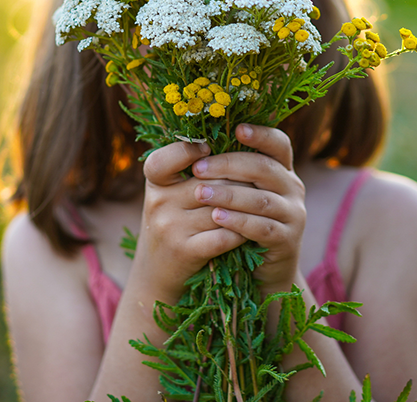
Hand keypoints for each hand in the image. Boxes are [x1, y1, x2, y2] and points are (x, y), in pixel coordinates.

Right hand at [134, 140, 247, 302]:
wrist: (156, 277)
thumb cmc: (172, 226)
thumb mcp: (169, 195)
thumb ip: (189, 170)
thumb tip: (233, 138)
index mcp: (154, 184)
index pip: (164, 158)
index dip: (187, 150)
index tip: (209, 147)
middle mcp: (159, 203)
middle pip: (211, 181)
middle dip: (239, 179)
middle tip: (260, 178)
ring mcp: (171, 228)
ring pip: (223, 207)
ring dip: (247, 205)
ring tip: (263, 202)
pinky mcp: (186, 251)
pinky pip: (225, 234)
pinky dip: (242, 231)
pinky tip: (252, 229)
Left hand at [190, 124, 305, 293]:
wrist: (263, 272)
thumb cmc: (243, 224)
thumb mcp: (241, 194)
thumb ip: (230, 172)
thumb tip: (195, 145)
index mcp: (282, 170)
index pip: (279, 144)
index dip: (261, 134)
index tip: (236, 129)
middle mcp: (293, 188)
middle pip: (264, 168)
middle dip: (229, 165)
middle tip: (198, 168)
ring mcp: (294, 215)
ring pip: (262, 199)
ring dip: (229, 194)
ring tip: (201, 193)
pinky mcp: (288, 241)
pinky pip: (263, 227)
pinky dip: (239, 221)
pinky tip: (216, 218)